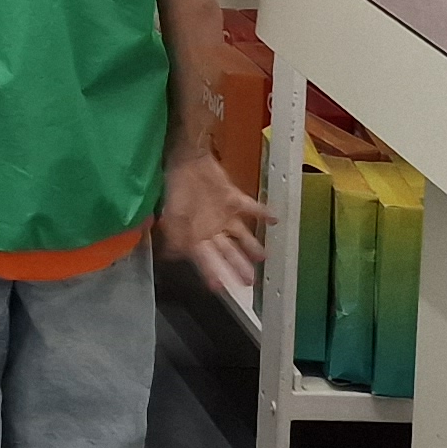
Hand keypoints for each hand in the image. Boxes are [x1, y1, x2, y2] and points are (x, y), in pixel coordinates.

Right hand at [155, 160, 272, 299]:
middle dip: (237, 267)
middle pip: (227, 252)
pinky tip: (274, 220)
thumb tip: (172, 257)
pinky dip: (263, 213)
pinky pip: (252, 209)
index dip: (211, 273)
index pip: (205, 260)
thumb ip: (176, 238)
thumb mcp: (172, 217)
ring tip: (263, 257)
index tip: (218, 287)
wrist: (186, 160)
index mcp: (194, 235)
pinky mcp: (234, 200)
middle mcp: (211, 229)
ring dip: (252, 246)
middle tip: (248, 282)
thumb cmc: (176, 189)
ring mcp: (224, 216)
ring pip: (241, 236)